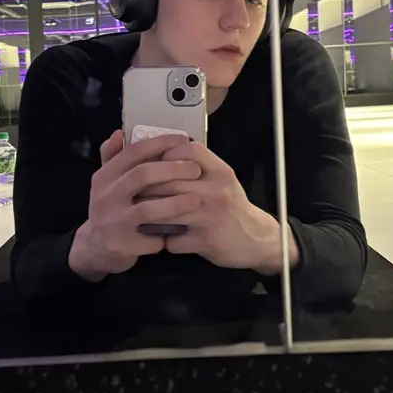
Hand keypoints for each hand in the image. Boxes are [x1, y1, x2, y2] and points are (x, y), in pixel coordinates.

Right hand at [68, 130, 202, 281]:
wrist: (93, 247)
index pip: (132, 152)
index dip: (159, 144)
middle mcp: (106, 196)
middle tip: (196, 170)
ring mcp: (112, 222)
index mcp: (105, 176)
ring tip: (196, 200)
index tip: (183, 140)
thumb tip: (119, 132)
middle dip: (172, 170)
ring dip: (175, 204)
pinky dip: (166, 235)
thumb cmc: (109, 208)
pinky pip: (149, 239)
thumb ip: (112, 157)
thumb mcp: (105, 182)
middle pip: (142, 175)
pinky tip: (182, 231)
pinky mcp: (121, 245)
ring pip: (147, 209)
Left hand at [142, 141, 298, 273]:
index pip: (188, 151)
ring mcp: (211, 217)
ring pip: (165, 211)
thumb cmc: (231, 206)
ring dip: (150, 214)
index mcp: (220, 172)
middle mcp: (217, 191)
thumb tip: (161, 151)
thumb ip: (198, 166)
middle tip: (135, 193)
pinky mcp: (206, 241)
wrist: (256, 238)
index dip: (165, 154)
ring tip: (144, 214)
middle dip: (147, 188)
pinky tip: (166, 239)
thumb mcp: (221, 179)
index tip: (153, 163)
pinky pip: (172, 240)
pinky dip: (165, 240)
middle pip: (169, 181)